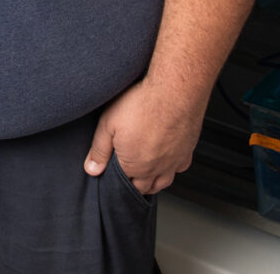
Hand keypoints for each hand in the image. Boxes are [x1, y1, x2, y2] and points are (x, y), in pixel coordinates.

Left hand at [83, 78, 204, 194]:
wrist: (174, 92)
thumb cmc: (142, 104)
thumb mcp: (108, 124)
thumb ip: (99, 150)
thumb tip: (92, 169)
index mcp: (133, 165)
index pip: (122, 184)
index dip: (115, 178)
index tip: (112, 168)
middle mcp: (155, 169)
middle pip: (142, 187)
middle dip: (133, 183)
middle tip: (126, 171)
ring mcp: (173, 162)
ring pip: (162, 183)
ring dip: (152, 181)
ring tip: (144, 173)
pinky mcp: (187, 152)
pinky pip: (179, 169)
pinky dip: (171, 169)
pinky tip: (166, 160)